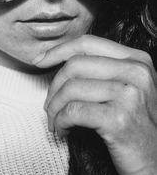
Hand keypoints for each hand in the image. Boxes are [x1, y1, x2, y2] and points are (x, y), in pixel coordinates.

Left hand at [33, 35, 156, 174]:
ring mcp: (129, 94)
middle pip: (74, 65)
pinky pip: (72, 112)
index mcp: (135, 60)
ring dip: (54, 108)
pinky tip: (63, 131)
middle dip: (53, 86)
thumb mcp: (125, 89)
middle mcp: (135, 72)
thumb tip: (59, 63)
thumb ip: (101, 71)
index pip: (87, 43)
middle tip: (49, 105)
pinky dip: (60, 122)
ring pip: (70, 89)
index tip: (39, 61)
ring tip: (55, 120)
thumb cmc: (135, 125)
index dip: (58, 50)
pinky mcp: (119, 119)